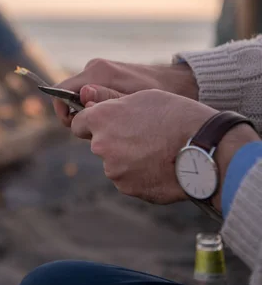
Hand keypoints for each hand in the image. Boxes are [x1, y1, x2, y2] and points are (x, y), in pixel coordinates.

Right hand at [53, 59, 197, 126]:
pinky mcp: (105, 74)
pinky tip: (115, 115)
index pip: (61, 91)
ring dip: (88, 112)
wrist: (179, 82)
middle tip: (98, 129)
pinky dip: (96, 106)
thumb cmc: (159, 94)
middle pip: (68, 95)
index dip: (62, 111)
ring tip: (111, 122)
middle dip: (77, 114)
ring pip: (79, 96)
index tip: (77, 127)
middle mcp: (94, 67)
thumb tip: (81, 99)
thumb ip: (107, 101)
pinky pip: (89, 93)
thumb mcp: (134, 102)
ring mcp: (99, 69)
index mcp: (98, 72)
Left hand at [71, 89, 217, 203]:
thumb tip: (87, 100)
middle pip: (98, 144)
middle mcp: (101, 145)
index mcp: (101, 119)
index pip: (78, 123)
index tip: (104, 124)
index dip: (91, 123)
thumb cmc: (176, 115)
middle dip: (113, 141)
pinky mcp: (127, 188)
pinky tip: (160, 166)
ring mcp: (113, 170)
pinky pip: (127, 180)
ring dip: (127, 159)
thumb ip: (109, 101)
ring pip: (113, 163)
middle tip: (142, 136)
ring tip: (156, 151)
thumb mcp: (143, 96)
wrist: (205, 147)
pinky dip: (139, 175)